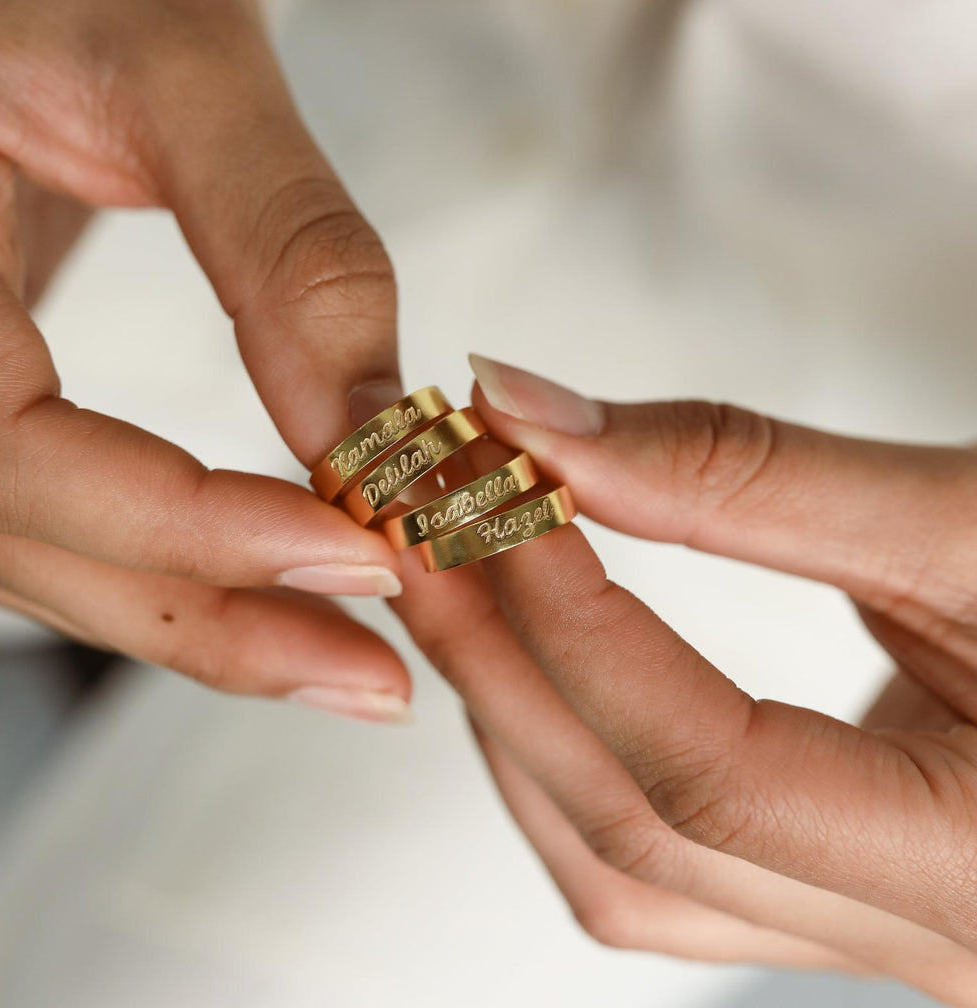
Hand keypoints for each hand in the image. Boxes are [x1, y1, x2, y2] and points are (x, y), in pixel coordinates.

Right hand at [0, 0, 412, 719]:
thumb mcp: (173, 58)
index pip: (8, 452)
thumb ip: (284, 245)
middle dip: (213, 619)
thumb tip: (375, 434)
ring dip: (206, 620)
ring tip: (349, 662)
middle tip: (373, 676)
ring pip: (47, 553)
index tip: (357, 555)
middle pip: (28, 539)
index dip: (188, 525)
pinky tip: (273, 592)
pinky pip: (65, 515)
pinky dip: (178, 566)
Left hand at [393, 355, 976, 1002]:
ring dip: (520, 715)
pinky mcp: (841, 888)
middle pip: (632, 828)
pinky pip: (657, 864)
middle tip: (428, 524)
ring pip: (624, 868)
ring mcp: (872, 933)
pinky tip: (540, 657)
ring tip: (464, 577)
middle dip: (505, 663)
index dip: (578, 621)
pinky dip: (571, 757)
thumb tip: (535, 411)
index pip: (707, 773)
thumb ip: (746, 473)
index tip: (498, 490)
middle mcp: (923, 940)